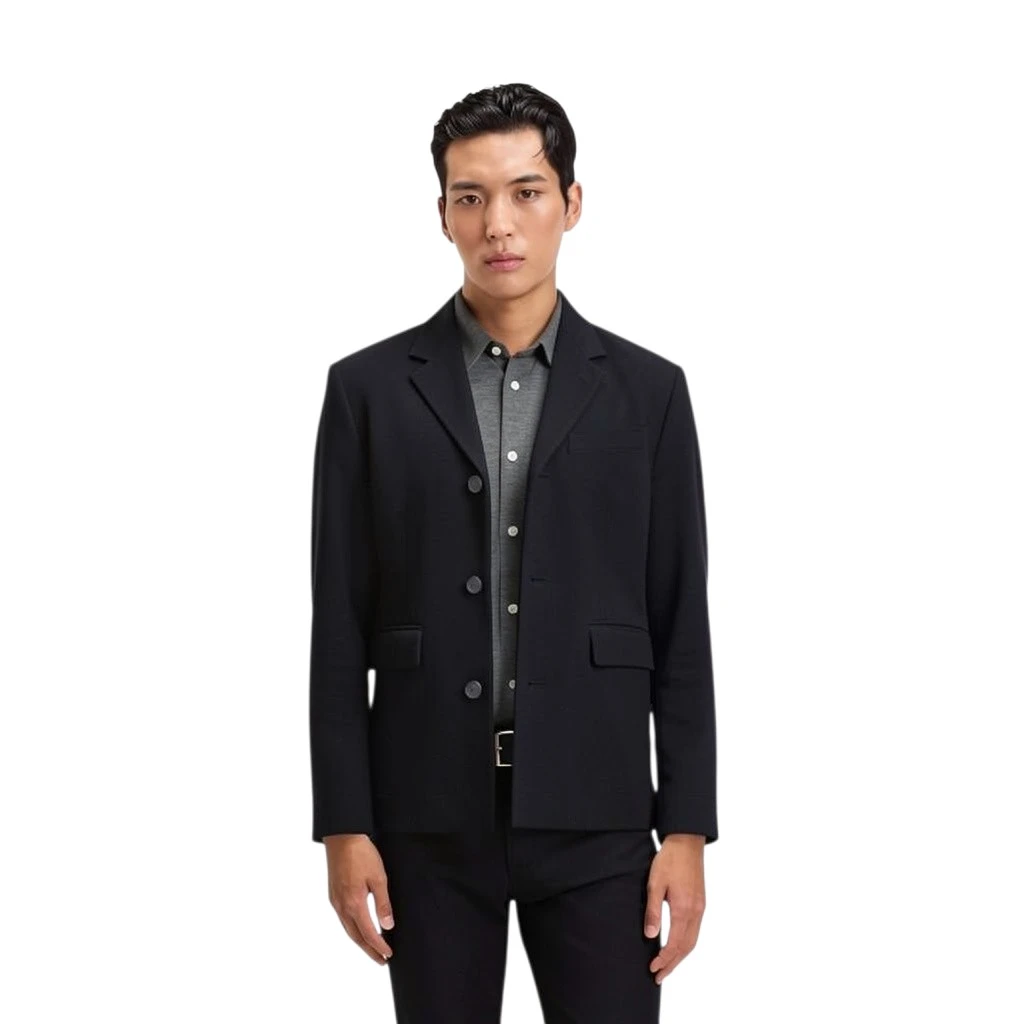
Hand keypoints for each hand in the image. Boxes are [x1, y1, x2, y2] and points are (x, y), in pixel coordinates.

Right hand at [324, 834, 394, 964]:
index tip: (388, 955)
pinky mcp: (333, 894)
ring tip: (372, 948)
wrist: (342, 837)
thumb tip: (388, 925)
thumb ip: (383, 903)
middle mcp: (342, 906)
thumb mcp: (379, 877)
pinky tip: (358, 928)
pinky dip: (352, 929)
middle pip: (356, 937)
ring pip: (348, 929)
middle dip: (369, 950)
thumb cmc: (361, 854)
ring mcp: (335, 901)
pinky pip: (342, 919)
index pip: (369, 934)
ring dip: (360, 941)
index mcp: (354, 904)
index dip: (379, 946)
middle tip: (381, 960)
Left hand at [643, 833, 705, 984]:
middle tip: (659, 976)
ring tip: (667, 966)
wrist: (687, 842)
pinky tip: (678, 945)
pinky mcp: (701, 902)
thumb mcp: (655, 884)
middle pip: (687, 947)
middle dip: (673, 964)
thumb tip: (650, 936)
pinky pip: (696, 930)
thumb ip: (653, 911)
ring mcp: (700, 908)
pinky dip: (687, 944)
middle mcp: (696, 912)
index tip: (653, 968)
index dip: (664, 959)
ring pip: (693, 940)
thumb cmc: (669, 860)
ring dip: (681, 956)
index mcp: (684, 909)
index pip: (675, 944)